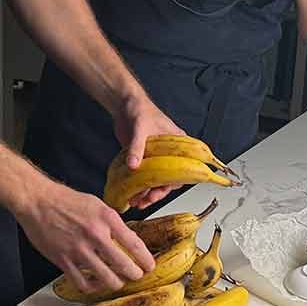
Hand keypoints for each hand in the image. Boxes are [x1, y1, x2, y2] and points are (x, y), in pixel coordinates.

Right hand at [14, 177, 155, 293]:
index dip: (145, 259)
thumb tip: (125, 238)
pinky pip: (83, 283)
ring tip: (118, 281)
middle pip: (124, 265)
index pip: (134, 244)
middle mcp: (95, 234)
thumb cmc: (65, 200)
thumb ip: (111, 222)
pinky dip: (93, 287)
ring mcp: (79, 250)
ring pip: (107, 278)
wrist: (37, 201)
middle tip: (136, 275)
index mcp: (106, 218)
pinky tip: (96, 283)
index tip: (149, 265)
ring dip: (116, 283)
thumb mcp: (96, 204)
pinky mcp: (64, 260)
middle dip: (135, 274)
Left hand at [112, 93, 184, 209]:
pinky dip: (139, 187)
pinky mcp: (143, 158)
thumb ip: (137, 147)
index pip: (183, 168)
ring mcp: (155, 157)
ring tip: (138, 201)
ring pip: (156, 180)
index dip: (175, 182)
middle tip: (148, 199)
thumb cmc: (139, 109)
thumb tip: (134, 164)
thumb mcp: (140, 128)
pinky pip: (144, 177)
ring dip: (148, 192)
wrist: (123, 104)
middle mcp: (169, 153)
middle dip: (159, 191)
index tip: (165, 190)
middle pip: (169, 178)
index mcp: (177, 144)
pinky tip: (133, 194)